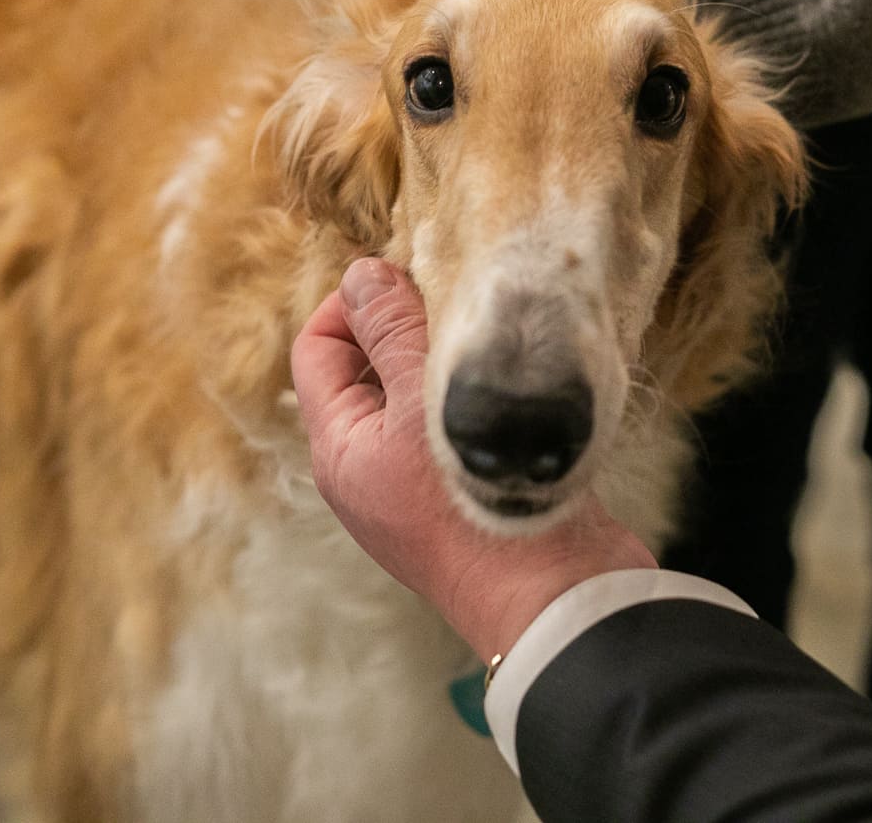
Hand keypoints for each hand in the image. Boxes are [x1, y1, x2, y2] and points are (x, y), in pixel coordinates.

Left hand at [291, 258, 654, 659]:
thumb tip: (359, 275)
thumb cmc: (477, 503)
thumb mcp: (425, 403)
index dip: (350, 304)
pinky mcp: (466, 498)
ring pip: (415, 398)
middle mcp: (367, 471)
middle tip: (456, 301)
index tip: (407, 278)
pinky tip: (513, 384)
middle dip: (401, 327)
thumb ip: (391, 334)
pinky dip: (471, 397)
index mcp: (339, 449)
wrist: (556, 597)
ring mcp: (415, 490)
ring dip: (444, 361)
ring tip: (488, 340)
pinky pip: (452, 427)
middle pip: (364, 370)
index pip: (315, 350)